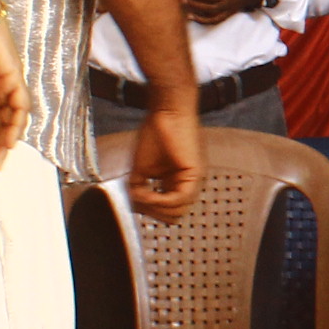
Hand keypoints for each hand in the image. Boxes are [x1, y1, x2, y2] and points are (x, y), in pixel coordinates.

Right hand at [127, 97, 203, 221]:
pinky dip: (160, 200)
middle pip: (173, 215)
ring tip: (142, 194)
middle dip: (151, 212)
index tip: (135, 201)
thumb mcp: (142, 167)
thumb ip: (139, 188)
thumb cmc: (156, 132)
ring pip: (177, 211)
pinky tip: (148, 192)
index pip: (168, 211)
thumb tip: (134, 205)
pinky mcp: (194, 174)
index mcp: (177, 183)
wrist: (166, 112)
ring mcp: (193, 181)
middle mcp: (187, 184)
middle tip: (138, 200)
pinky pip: (179, 199)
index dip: (149, 210)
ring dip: (154, 207)